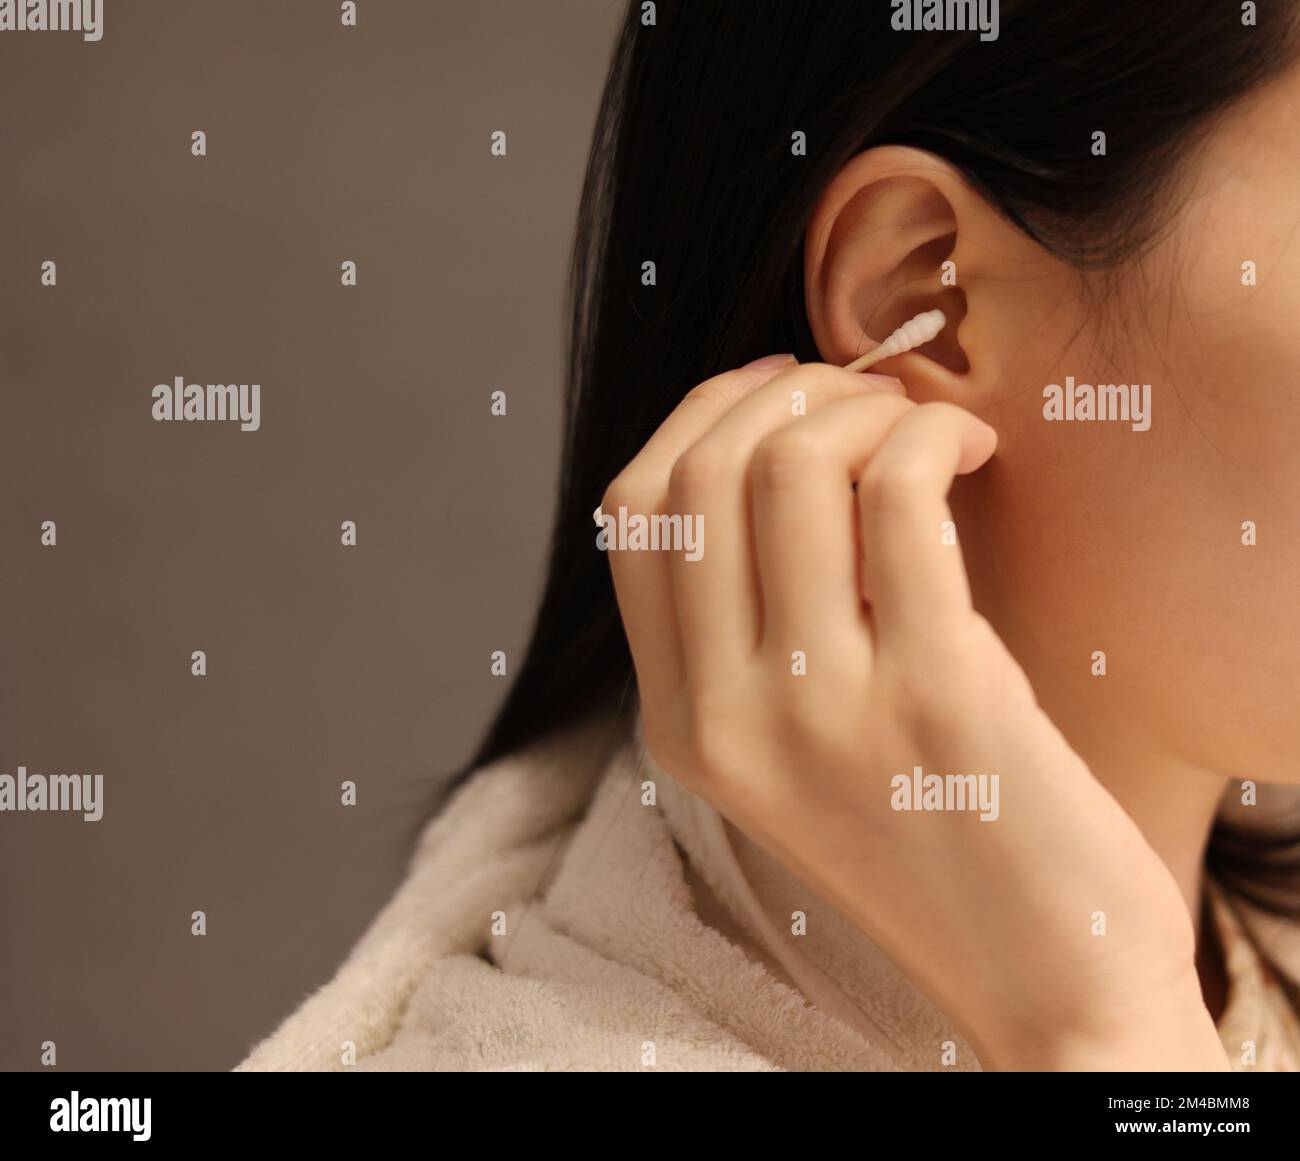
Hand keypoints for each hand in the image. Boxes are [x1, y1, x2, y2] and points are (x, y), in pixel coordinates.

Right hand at [602, 355, 1226, 1069]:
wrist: (1045, 976)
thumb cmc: (935, 839)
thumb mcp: (795, 749)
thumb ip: (754, 628)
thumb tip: (776, 442)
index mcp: (679, 724)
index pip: (632, 514)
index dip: (699, 417)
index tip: (774, 391)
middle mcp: (725, 718)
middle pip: (699, 472)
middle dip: (780, 391)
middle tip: (861, 398)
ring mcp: (820, 711)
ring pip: (791, 466)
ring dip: (862, 404)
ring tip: (923, 428)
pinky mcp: (935, 696)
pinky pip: (899, 494)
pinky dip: (930, 433)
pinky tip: (972, 451)